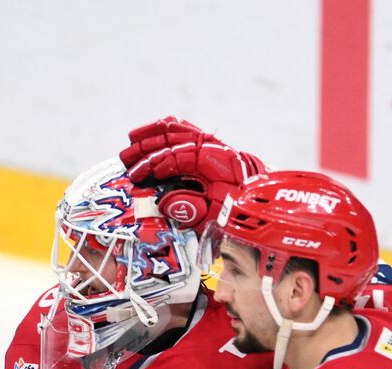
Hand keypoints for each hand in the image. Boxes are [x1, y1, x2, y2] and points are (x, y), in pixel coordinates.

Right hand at [118, 116, 265, 227]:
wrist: (266, 210)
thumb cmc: (239, 215)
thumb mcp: (215, 217)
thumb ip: (190, 209)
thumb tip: (164, 202)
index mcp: (218, 163)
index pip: (179, 156)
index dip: (155, 165)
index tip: (136, 176)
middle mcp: (217, 149)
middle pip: (177, 139)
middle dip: (148, 147)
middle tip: (125, 158)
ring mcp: (217, 147)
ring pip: (183, 131)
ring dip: (155, 134)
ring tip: (132, 138)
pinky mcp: (216, 151)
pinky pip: (192, 133)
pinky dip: (174, 129)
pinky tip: (160, 128)